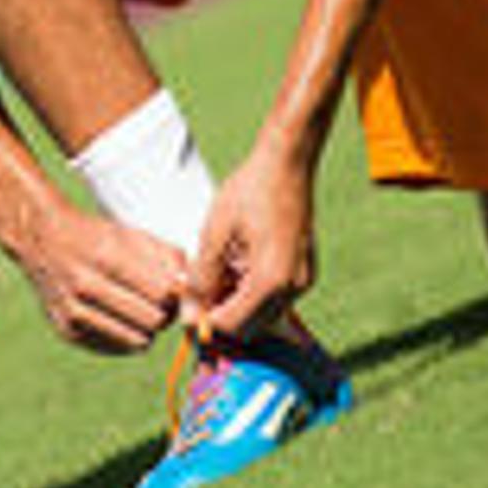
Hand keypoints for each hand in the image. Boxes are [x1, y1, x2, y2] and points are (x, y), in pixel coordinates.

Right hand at [4, 198, 186, 353]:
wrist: (41, 240)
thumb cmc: (96, 236)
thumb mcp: (132, 235)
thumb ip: (167, 258)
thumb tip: (190, 289)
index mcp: (105, 255)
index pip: (161, 293)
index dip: (176, 295)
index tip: (174, 289)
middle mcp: (85, 285)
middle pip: (152, 321)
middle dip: (164, 314)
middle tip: (160, 303)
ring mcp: (72, 312)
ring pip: (137, 340)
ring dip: (147, 328)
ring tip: (142, 310)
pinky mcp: (66, 331)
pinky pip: (116, 348)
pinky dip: (125, 337)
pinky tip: (120, 318)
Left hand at [188, 143, 316, 337]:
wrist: (287, 162)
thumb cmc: (251, 190)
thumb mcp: (216, 233)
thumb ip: (202, 277)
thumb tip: (189, 314)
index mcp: (270, 282)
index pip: (232, 325)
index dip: (204, 320)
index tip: (185, 303)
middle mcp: (292, 288)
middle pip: (249, 325)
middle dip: (220, 312)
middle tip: (196, 287)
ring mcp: (301, 281)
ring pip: (261, 313)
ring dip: (234, 301)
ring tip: (213, 268)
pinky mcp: (302, 272)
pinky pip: (273, 296)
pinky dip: (250, 289)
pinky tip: (232, 262)